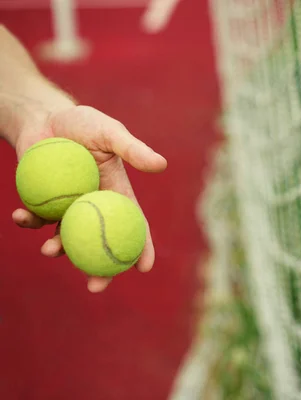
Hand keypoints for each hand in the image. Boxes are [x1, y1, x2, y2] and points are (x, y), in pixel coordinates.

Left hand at [12, 105, 166, 292]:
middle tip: (95, 286)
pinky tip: (20, 216)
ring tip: (51, 249)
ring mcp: (68, 208)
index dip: (141, 248)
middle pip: (102, 243)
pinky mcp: (42, 204)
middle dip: (101, 270)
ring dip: (59, 250)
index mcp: (117, 194)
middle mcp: (95, 206)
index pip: (134, 225)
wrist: (44, 117)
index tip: (144, 268)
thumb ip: (133, 149)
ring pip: (67, 238)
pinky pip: (36, 220)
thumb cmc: (82, 123)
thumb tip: (161, 165)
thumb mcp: (110, 133)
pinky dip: (27, 222)